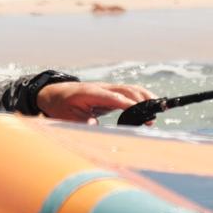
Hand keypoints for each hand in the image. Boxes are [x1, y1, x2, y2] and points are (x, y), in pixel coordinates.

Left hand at [37, 81, 155, 123]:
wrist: (56, 93)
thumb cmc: (61, 106)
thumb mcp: (66, 117)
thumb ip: (80, 121)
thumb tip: (94, 125)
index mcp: (90, 92)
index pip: (112, 97)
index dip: (126, 103)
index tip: (139, 111)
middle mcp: (102, 88)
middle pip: (126, 90)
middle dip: (141, 102)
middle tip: (151, 118)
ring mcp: (108, 88)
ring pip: (131, 89)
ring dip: (145, 98)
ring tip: (157, 110)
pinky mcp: (112, 93)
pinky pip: (130, 92)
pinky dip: (141, 97)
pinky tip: (150, 106)